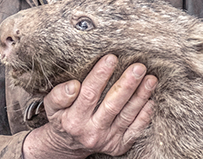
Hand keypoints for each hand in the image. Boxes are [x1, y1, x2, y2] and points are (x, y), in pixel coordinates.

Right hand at [22, 54, 156, 158]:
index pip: (88, 94)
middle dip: (127, 84)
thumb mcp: (51, 106)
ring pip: (126, 116)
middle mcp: (90, 131)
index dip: (100, 75)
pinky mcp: (118, 146)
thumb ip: (58, 95)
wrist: (68, 146)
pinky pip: (135, 131)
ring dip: (141, 96)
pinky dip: (144, 116)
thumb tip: (73, 85)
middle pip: (112, 105)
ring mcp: (106, 140)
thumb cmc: (62, 117)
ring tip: (150, 79)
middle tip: (139, 67)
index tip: (112, 57)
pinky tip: (151, 100)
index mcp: (73, 119)